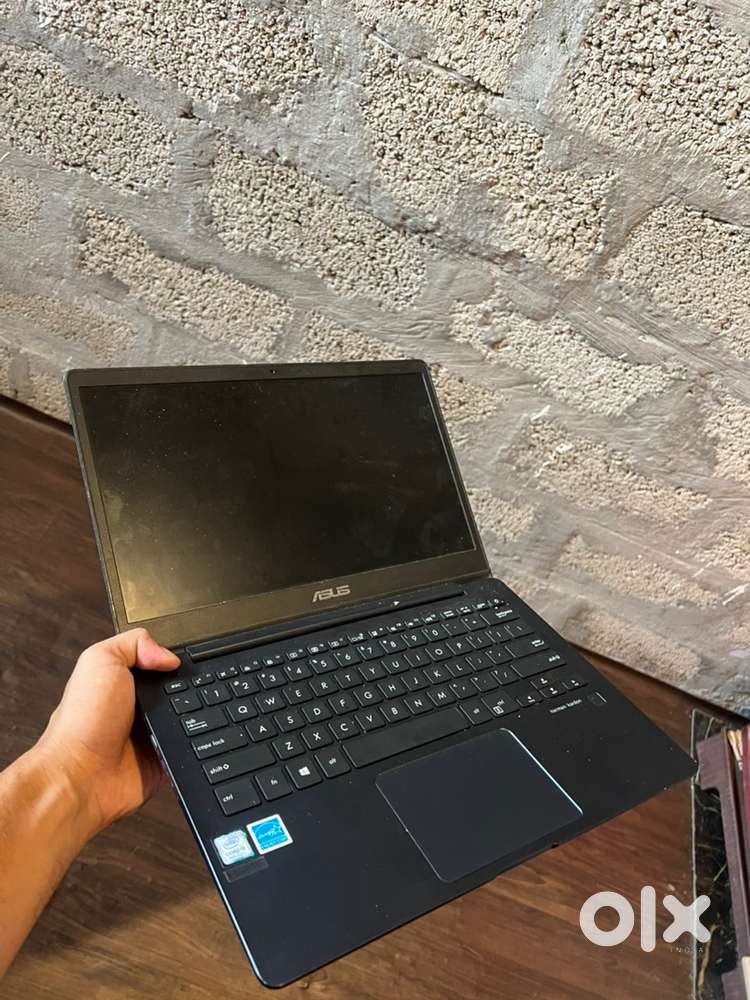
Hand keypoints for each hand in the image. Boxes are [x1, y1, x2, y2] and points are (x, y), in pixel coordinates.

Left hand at [35, 628, 179, 838]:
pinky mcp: (164, 759)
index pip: (157, 663)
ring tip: (176, 713)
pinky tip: (185, 736)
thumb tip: (169, 656)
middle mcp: (138, 708)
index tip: (181, 657)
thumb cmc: (81, 723)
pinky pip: (191, 746)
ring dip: (191, 715)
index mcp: (123, 683)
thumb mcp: (100, 660)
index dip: (171, 658)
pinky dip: (194, 742)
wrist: (81, 776)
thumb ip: (133, 644)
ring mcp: (152, 735)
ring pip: (190, 717)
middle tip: (181, 687)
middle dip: (187, 687)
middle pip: (179, 689)